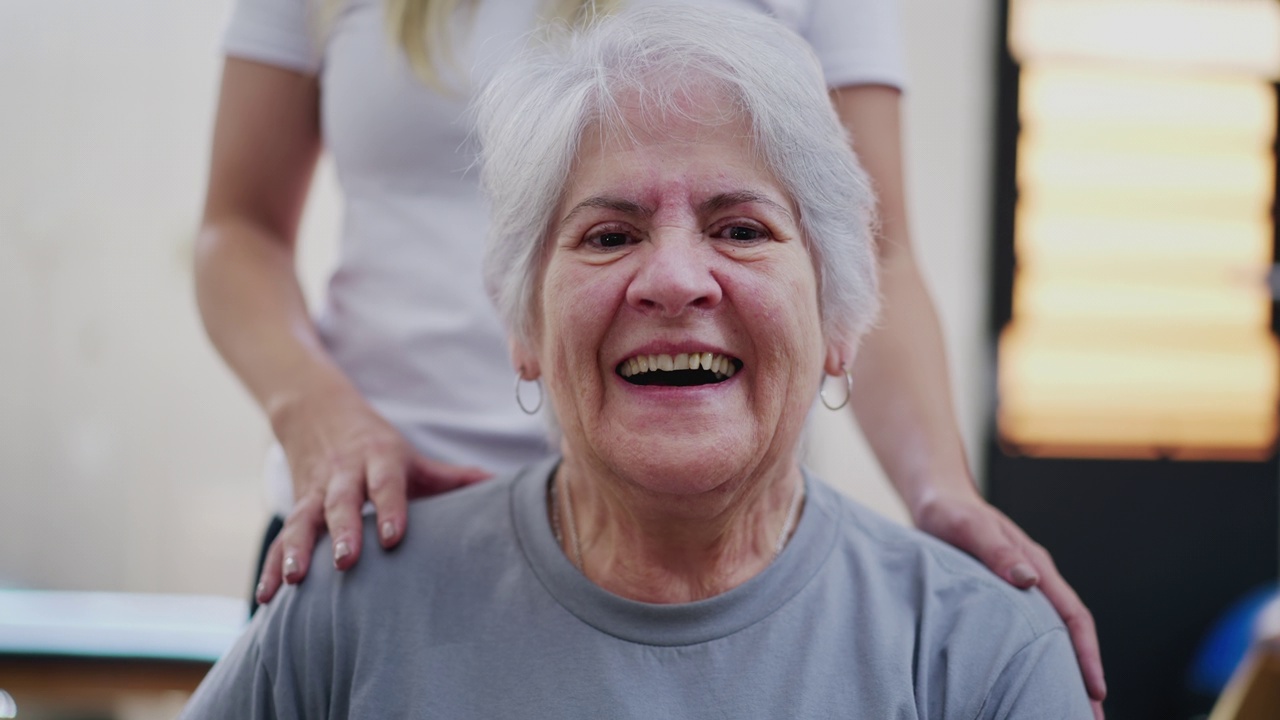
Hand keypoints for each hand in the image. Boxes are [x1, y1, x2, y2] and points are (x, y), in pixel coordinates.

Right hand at [254, 381, 490, 603]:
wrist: (318, 411)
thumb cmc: (377, 447)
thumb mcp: (412, 457)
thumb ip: (451, 478)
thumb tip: (501, 486)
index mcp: (379, 460)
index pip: (387, 484)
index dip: (391, 508)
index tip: (394, 537)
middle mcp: (345, 475)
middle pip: (341, 502)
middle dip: (342, 531)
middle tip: (346, 560)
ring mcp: (316, 491)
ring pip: (304, 520)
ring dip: (297, 550)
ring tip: (295, 580)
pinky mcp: (296, 505)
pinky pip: (281, 538)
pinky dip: (272, 566)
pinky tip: (267, 597)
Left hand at [913, 487, 1105, 717]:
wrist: (935, 498)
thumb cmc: (950, 512)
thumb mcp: (970, 528)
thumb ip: (997, 551)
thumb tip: (1028, 579)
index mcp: (1036, 566)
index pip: (1073, 616)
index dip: (1086, 654)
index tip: (1096, 690)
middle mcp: (1034, 579)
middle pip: (1069, 634)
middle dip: (1082, 676)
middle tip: (1090, 717)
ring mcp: (1020, 587)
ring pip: (1050, 636)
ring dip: (1060, 671)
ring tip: (1065, 709)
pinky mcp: (1001, 594)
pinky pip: (1027, 631)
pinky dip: (1035, 658)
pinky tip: (1028, 681)